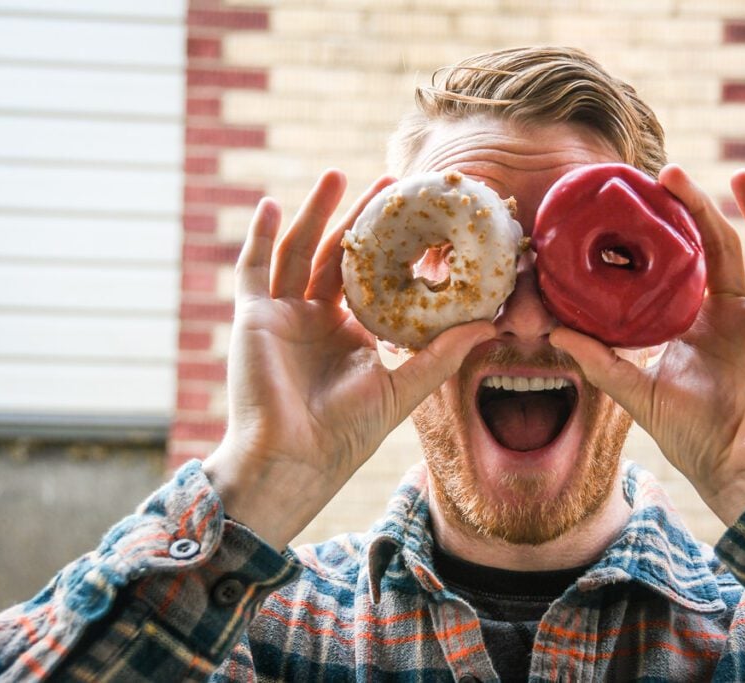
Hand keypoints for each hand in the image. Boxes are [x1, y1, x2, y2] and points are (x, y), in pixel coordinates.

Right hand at [203, 170, 495, 547]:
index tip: (418, 215)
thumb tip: (490, 324)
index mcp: (352, 334)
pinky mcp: (253, 316)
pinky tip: (273, 204)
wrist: (294, 459)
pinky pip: (253, 268)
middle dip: (362, 217)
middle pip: (339, 256)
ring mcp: (284, 315)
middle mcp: (318, 319)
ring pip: (300, 251)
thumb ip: (442, 355)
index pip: (374, 279)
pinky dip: (260, 236)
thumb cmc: (347, 434)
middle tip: (389, 181)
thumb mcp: (403, 388)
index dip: (394, 247)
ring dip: (316, 212)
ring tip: (339, 174)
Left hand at [550, 165, 744, 524]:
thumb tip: (552, 329)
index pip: (682, 267)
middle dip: (698, 208)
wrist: (743, 471)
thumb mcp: (638, 392)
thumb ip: (598, 360)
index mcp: (696, 325)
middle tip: (671, 173)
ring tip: (740, 175)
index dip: (665, 236)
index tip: (641, 201)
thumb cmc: (695, 439)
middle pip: (720, 246)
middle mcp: (733, 315)